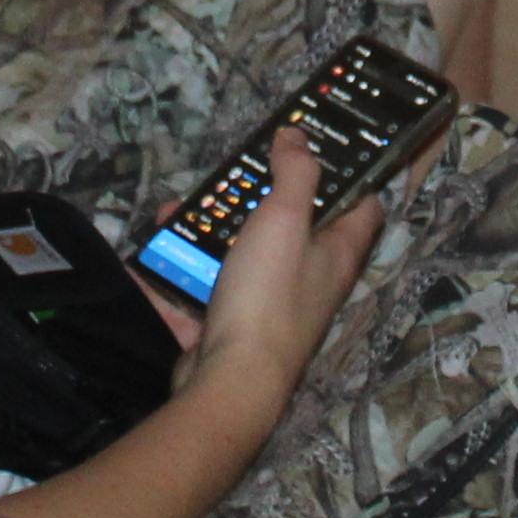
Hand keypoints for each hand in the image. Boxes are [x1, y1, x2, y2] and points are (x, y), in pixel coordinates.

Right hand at [144, 117, 384, 400]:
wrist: (229, 383)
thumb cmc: (268, 296)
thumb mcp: (285, 220)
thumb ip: (294, 173)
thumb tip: (300, 135)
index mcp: (337, 254)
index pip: (363, 205)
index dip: (350, 173)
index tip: (321, 145)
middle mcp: (311, 281)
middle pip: (291, 228)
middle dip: (256, 200)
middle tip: (230, 174)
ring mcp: (270, 308)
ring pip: (240, 257)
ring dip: (207, 234)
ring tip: (177, 211)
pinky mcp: (231, 328)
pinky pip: (204, 291)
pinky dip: (180, 273)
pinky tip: (154, 252)